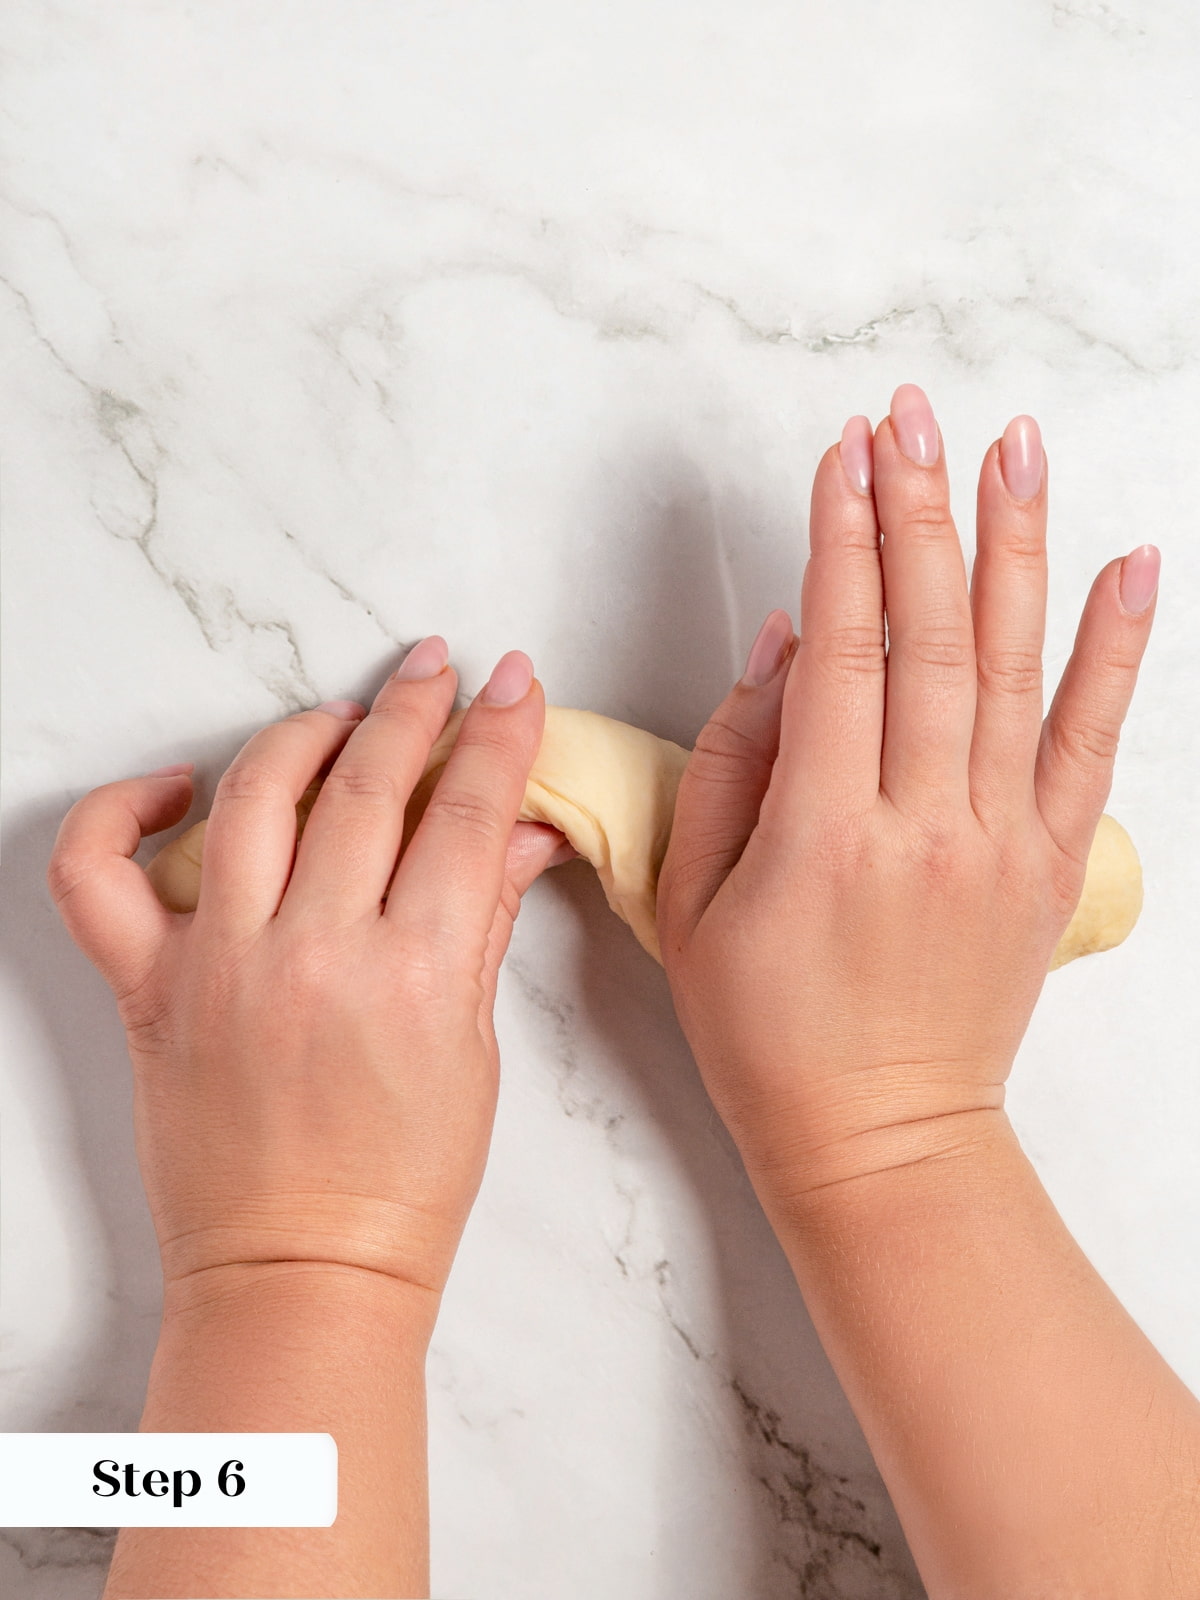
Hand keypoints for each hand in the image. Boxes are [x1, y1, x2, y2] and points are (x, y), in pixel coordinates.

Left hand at [47, 638, 568, 1298]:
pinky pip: (97, 875)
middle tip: (435, 669)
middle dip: (414, 708)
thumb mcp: (472, 1049)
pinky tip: (175, 786)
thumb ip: (485, 925)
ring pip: (254, 798)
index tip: (514, 684)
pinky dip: (121, 812)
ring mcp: (222, 965)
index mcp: (414, 974)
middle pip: (368, 785)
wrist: (303, 1270)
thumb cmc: (401, 1183)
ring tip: (339, 716)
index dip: (499, 734)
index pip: (466, 815)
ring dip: (305, 734)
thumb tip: (522, 834)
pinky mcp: (149, 989)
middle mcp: (315, 953)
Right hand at [657, 385, 1158, 1202]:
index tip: (842, 452)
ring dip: (1016, 546)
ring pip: (1016, 667)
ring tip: (1015, 445)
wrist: (880, 1139)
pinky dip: (1116, 652)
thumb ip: (734, 764)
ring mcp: (1003, 843)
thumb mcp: (698, 905)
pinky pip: (1092, 743)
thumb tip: (784, 644)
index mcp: (825, 834)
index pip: (843, 654)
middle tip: (914, 415)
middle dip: (921, 511)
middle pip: (933, 637)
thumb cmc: (767, 1033)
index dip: (842, 542)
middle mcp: (926, 824)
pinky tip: (1134, 569)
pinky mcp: (1052, 866)